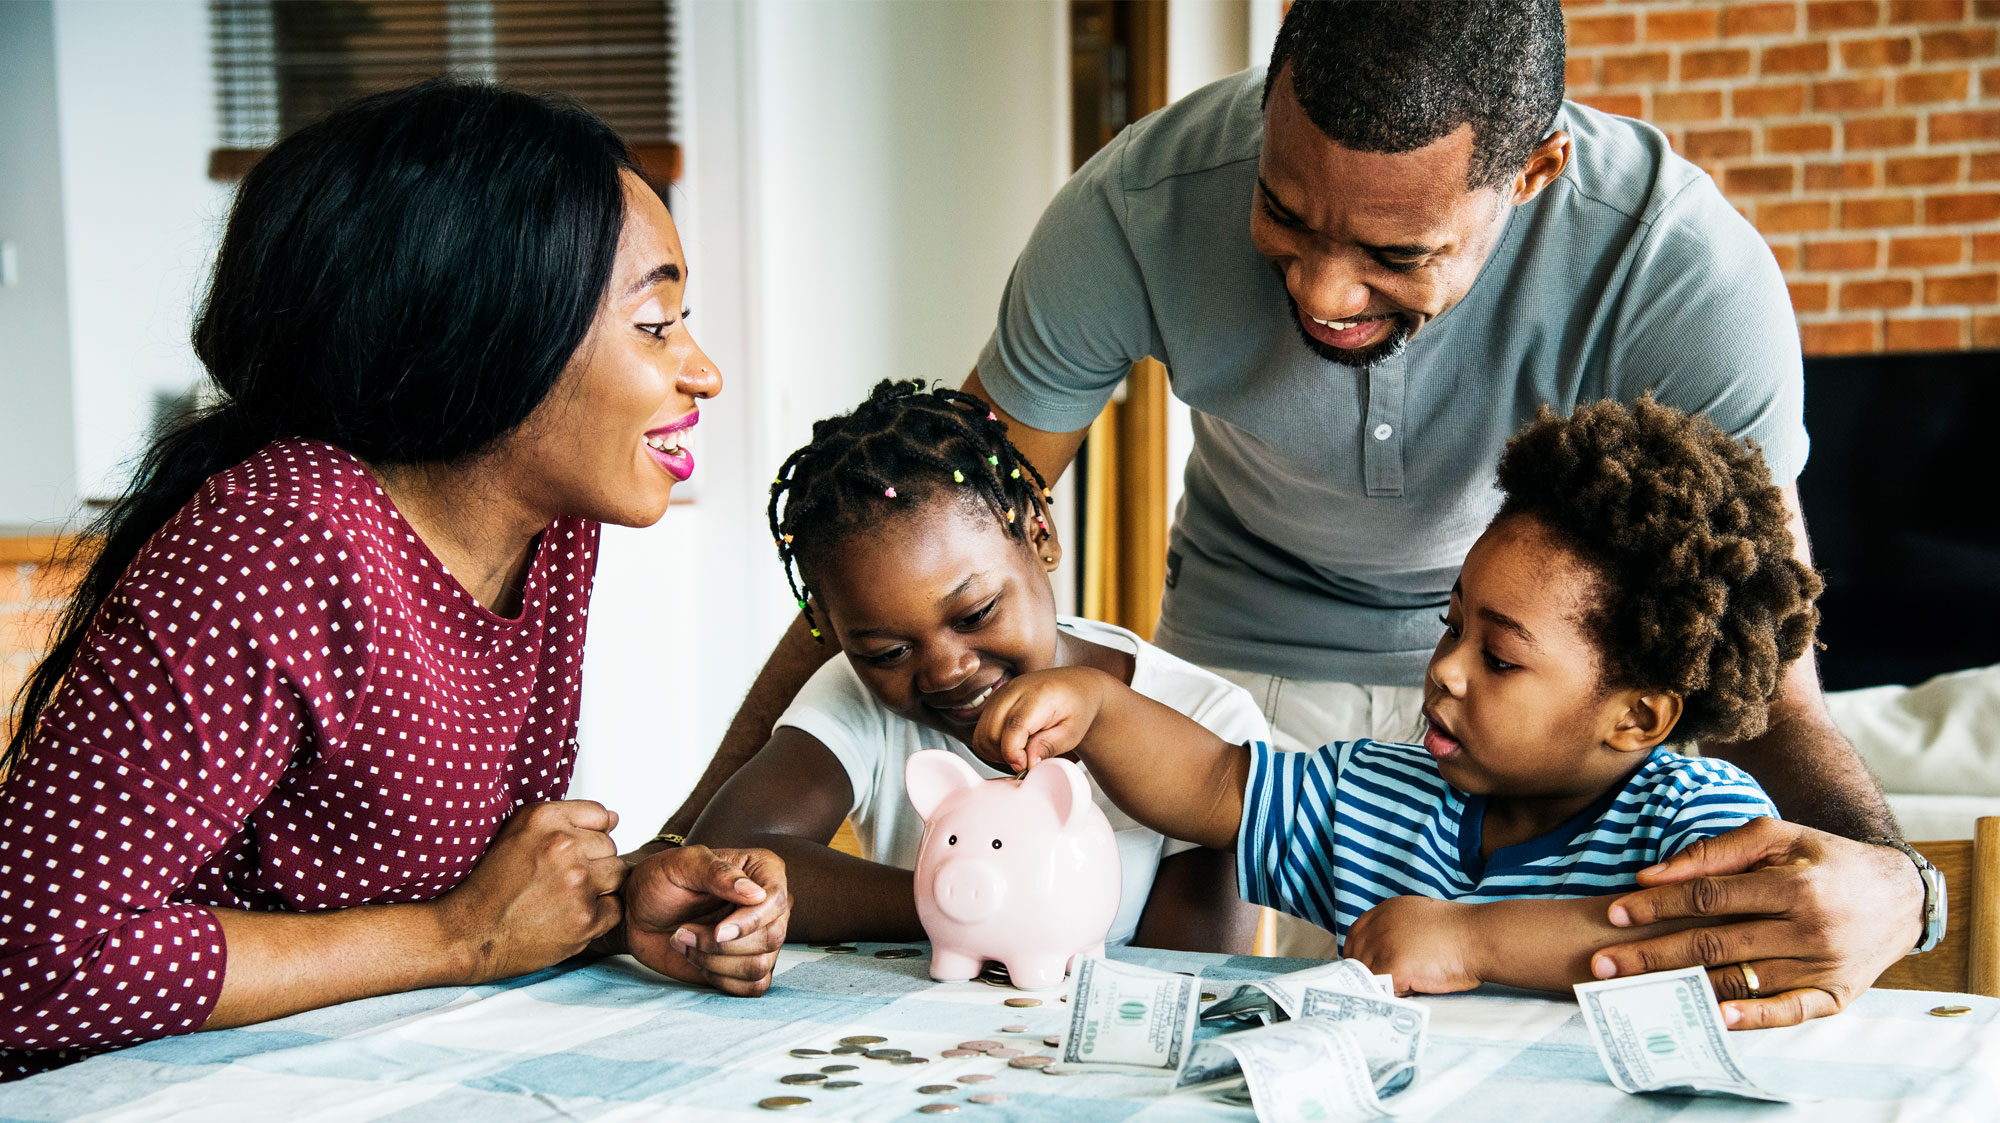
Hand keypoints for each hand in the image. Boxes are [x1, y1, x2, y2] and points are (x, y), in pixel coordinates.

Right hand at [434, 800, 625, 982]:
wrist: (468, 934)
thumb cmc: (489, 886)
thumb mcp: (516, 834)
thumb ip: (566, 820)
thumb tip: (615, 818)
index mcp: (544, 818)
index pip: (601, 815)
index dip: (587, 836)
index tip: (568, 852)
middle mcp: (563, 846)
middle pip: (610, 847)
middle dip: (592, 863)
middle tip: (561, 881)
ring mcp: (577, 882)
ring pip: (617, 875)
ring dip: (599, 888)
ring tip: (566, 898)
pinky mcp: (585, 918)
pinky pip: (615, 908)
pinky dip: (599, 916)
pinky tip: (569, 917)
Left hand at [623, 845, 789, 995]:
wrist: (637, 912)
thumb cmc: (660, 881)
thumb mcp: (682, 864)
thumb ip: (718, 873)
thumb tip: (756, 893)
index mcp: (763, 870)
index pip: (776, 900)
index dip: (750, 922)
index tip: (717, 930)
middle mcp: (769, 905)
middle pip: (772, 937)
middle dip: (722, 945)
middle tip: (684, 931)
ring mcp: (760, 937)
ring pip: (760, 966)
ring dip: (715, 962)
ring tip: (685, 943)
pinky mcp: (747, 966)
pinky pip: (753, 986)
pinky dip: (721, 980)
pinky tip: (698, 961)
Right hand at [973, 667, 1110, 773]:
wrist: (1075, 688)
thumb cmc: (1076, 708)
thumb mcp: (1071, 732)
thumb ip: (1048, 746)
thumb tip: (1027, 763)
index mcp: (1039, 695)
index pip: (1014, 727)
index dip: (1014, 753)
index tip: (1024, 766)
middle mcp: (1014, 690)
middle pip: (991, 733)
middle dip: (1005, 756)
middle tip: (1026, 762)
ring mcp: (1001, 694)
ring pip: (982, 735)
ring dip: (995, 753)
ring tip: (1019, 755)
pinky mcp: (994, 701)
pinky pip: (981, 731)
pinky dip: (991, 746)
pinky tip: (1011, 747)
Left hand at [1343, 896, 1483, 995]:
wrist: (1480, 936)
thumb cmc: (1461, 933)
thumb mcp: (1419, 918)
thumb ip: (1396, 930)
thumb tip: (1381, 954)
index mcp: (1384, 911)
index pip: (1355, 937)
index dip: (1361, 957)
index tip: (1369, 971)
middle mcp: (1378, 925)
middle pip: (1357, 958)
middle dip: (1370, 974)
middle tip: (1392, 983)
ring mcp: (1383, 945)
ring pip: (1368, 977)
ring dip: (1385, 985)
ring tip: (1412, 981)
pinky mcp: (1392, 966)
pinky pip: (1381, 990)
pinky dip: (1395, 995)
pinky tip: (1415, 987)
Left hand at [1593, 818, 1922, 1028]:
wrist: (1900, 896)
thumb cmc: (1824, 859)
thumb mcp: (1778, 836)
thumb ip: (1715, 852)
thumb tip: (1651, 875)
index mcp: (1793, 885)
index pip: (1709, 897)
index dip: (1659, 905)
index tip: (1616, 913)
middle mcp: (1809, 929)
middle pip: (1714, 943)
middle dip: (1652, 954)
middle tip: (1603, 964)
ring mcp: (1823, 967)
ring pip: (1741, 980)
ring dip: (1684, 987)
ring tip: (1635, 992)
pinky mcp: (1836, 997)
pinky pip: (1787, 1013)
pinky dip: (1750, 1019)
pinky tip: (1712, 1018)